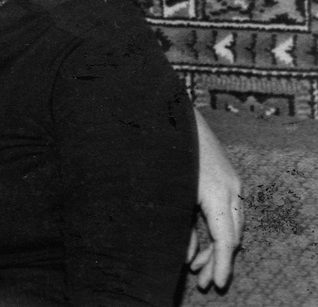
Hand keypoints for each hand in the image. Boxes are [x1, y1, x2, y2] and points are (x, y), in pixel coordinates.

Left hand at [187, 110, 242, 289]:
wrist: (170, 113)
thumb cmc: (163, 152)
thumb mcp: (169, 194)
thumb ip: (180, 226)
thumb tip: (188, 256)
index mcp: (216, 193)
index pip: (227, 239)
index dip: (221, 264)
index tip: (215, 282)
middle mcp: (230, 187)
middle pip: (233, 235)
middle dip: (218, 260)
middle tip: (203, 282)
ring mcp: (230, 180)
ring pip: (232, 223)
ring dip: (217, 246)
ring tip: (196, 267)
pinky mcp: (224, 175)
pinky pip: (228, 209)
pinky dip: (216, 228)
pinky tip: (199, 242)